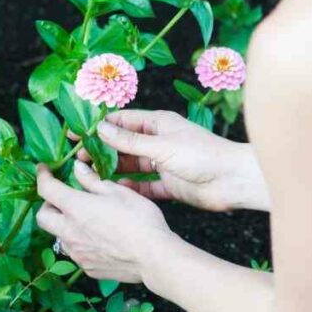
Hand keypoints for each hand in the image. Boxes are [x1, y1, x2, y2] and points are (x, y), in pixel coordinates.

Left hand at [35, 161, 174, 283]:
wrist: (153, 258)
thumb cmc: (139, 219)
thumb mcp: (117, 191)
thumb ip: (92, 180)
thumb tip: (78, 169)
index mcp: (75, 208)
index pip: (46, 189)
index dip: (42, 176)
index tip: (44, 169)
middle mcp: (69, 232)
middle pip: (43, 217)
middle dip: (48, 205)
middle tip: (62, 197)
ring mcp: (77, 253)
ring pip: (58, 236)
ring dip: (64, 225)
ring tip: (84, 219)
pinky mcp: (87, 268)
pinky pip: (76, 252)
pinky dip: (80, 242)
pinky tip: (98, 239)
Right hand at [75, 110, 266, 212]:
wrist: (234, 181)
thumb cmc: (203, 155)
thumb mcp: (162, 146)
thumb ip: (130, 141)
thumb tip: (101, 129)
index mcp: (159, 124)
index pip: (123, 121)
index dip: (100, 126)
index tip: (78, 132)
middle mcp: (159, 141)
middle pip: (124, 144)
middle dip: (102, 150)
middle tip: (79, 160)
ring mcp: (164, 164)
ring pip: (131, 165)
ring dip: (113, 170)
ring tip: (91, 176)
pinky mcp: (169, 185)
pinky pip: (144, 186)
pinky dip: (130, 188)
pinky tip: (115, 191)